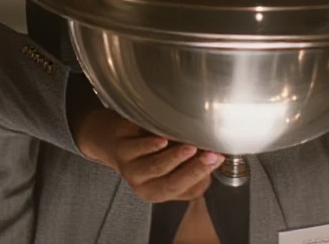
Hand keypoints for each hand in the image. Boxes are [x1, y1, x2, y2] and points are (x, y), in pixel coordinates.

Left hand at [74, 108, 222, 201]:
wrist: (110, 138)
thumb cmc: (144, 149)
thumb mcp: (166, 162)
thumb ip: (188, 165)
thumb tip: (217, 158)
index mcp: (158, 191)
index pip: (184, 188)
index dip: (202, 175)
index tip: (218, 159)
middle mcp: (144, 184)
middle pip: (170, 183)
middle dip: (193, 170)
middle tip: (210, 155)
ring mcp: (130, 168)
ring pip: (154, 168)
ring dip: (173, 158)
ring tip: (190, 147)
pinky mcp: (121, 148)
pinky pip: (135, 149)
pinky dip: (150, 145)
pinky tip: (162, 138)